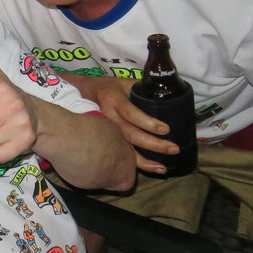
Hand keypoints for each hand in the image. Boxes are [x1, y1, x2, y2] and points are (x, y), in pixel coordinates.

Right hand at [60, 73, 179, 173]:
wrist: (79, 94)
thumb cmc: (107, 87)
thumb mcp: (123, 83)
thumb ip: (142, 88)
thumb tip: (167, 94)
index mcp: (113, 100)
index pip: (132, 114)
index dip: (148, 122)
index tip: (165, 129)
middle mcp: (107, 118)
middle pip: (130, 134)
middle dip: (153, 144)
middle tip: (173, 149)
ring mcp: (104, 131)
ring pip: (123, 149)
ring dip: (143, 161)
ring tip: (162, 168)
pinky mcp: (104, 140)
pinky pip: (118, 154)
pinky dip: (132, 164)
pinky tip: (147, 169)